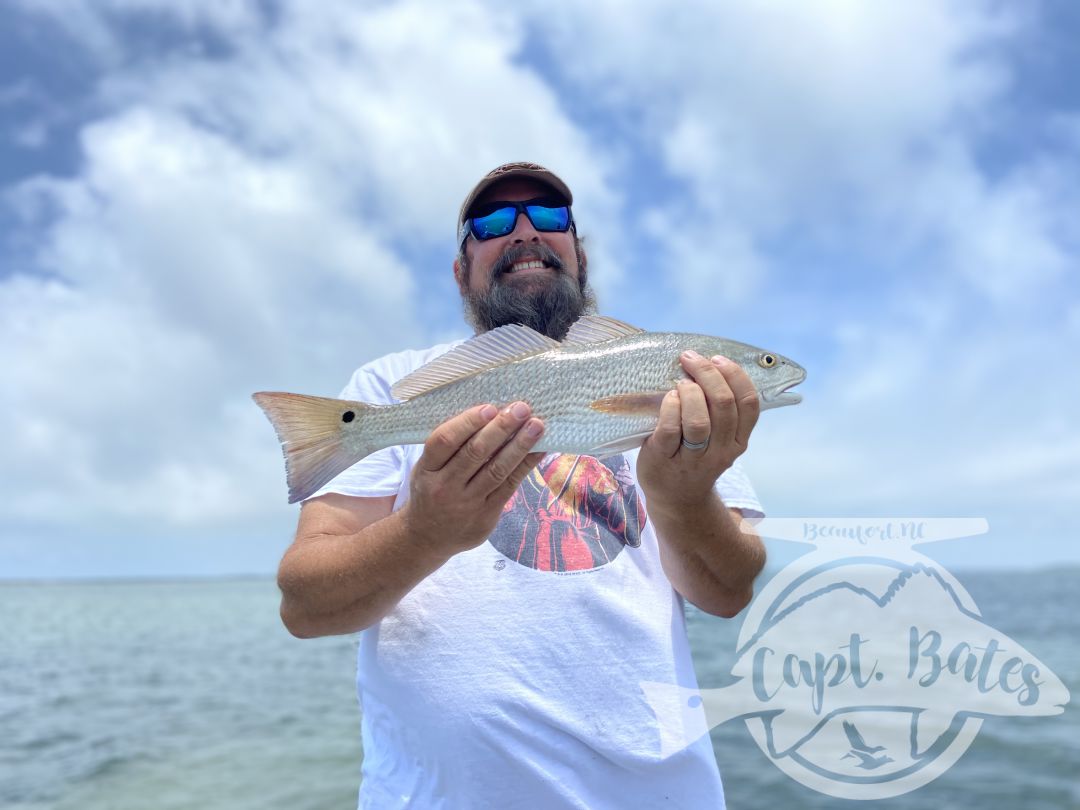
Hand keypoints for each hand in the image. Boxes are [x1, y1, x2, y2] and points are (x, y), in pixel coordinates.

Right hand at [403, 402, 544, 554]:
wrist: (427, 538)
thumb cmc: (431, 491)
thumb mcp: (427, 469)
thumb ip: (450, 446)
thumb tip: (490, 413)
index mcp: (426, 469)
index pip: (444, 440)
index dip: (467, 422)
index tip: (490, 408)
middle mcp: (444, 486)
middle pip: (475, 453)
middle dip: (501, 428)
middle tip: (522, 408)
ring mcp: (466, 503)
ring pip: (496, 470)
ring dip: (519, 445)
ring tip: (537, 426)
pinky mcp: (486, 515)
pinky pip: (509, 486)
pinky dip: (525, 466)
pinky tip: (539, 450)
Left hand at [637, 351, 759, 510]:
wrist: (676, 498)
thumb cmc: (696, 455)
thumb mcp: (720, 438)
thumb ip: (722, 409)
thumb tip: (710, 362)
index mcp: (738, 440)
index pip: (749, 403)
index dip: (735, 375)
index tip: (718, 359)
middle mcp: (721, 451)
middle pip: (724, 405)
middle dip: (707, 373)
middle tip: (690, 359)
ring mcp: (693, 459)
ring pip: (699, 420)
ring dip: (690, 392)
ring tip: (681, 382)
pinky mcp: (664, 460)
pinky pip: (670, 430)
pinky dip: (670, 407)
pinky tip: (669, 397)